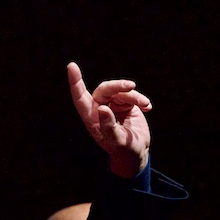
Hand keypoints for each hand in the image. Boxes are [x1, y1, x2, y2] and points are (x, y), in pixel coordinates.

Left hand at [67, 61, 151, 178]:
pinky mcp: (125, 104)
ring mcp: (112, 105)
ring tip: (145, 104)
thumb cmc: (123, 150)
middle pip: (104, 89)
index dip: (75, 81)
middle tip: (131, 86)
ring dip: (134, 96)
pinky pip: (132, 95)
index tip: (72, 66)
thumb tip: (103, 108)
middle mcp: (99, 109)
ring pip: (121, 91)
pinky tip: (147, 107)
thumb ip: (109, 126)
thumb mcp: (117, 141)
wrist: (136, 153)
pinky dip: (140, 99)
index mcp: (91, 118)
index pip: (80, 97)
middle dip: (117, 86)